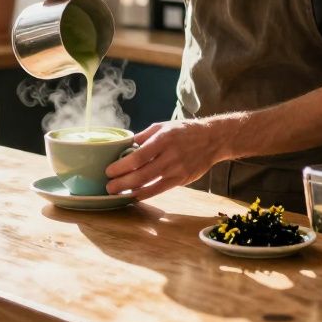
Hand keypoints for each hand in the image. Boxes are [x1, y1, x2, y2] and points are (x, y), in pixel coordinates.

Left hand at [104, 119, 229, 201]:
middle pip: (141, 174)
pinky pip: (160, 189)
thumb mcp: (162, 126)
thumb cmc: (184, 131)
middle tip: (108, 187)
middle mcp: (170, 155)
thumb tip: (124, 145)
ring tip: (117, 193)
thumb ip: (143, 136)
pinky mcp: (182, 179)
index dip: (121, 166)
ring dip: (130, 190)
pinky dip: (146, 194)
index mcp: (163, 139)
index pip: (138, 156)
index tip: (109, 170)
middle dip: (122, 182)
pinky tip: (134, 195)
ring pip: (150, 184)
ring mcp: (177, 169)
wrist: (212, 139)